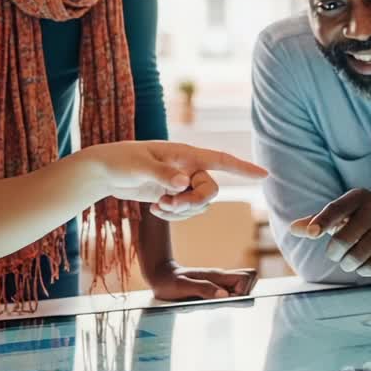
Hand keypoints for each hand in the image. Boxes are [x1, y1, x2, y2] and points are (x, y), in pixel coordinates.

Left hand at [83, 141, 265, 203]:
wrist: (105, 171)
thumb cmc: (121, 161)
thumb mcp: (139, 168)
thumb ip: (162, 176)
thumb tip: (183, 184)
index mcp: (186, 154)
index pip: (222, 160)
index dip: (244, 168)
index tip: (265, 174)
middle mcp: (189, 168)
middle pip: (210, 191)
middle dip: (193, 204)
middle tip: (168, 205)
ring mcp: (182, 183)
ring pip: (198, 205)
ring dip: (180, 211)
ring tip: (157, 206)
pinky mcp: (173, 195)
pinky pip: (185, 212)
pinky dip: (173, 215)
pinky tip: (154, 209)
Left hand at [146, 262, 258, 300]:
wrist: (160, 275)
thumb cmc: (169, 281)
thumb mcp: (182, 286)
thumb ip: (203, 288)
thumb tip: (225, 295)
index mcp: (217, 276)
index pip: (246, 276)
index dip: (243, 291)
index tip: (229, 300)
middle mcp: (221, 278)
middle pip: (249, 279)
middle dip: (245, 294)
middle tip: (227, 303)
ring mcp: (219, 282)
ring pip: (242, 286)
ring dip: (238, 297)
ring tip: (219, 304)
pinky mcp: (215, 288)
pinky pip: (232, 292)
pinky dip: (230, 300)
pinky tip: (214, 305)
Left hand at [290, 188, 370, 276]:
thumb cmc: (363, 219)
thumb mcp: (343, 214)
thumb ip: (316, 221)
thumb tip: (292, 229)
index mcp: (359, 196)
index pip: (336, 209)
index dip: (322, 221)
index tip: (312, 234)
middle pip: (342, 241)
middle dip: (333, 253)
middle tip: (335, 253)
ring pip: (355, 258)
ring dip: (347, 264)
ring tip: (351, 258)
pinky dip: (362, 270)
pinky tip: (366, 262)